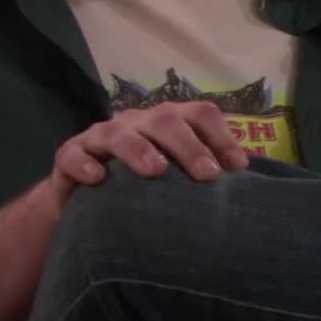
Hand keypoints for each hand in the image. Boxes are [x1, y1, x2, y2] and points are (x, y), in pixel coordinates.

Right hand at [49, 101, 251, 203]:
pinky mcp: (69, 157)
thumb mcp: (177, 182)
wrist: (85, 206)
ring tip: (157, 172)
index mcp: (168, 124)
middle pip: (165, 120)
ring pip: (119, 133)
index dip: (222, 136)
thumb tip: (251, 187)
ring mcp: (101, 137)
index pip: (200, 113)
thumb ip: (206, 176)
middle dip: (188, 145)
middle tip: (207, 176)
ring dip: (139, 149)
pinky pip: (72, 155)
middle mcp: (137, 123)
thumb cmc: (142, 191)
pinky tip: (97, 179)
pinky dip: (83, 164)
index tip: (239, 169)